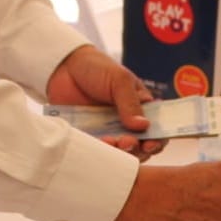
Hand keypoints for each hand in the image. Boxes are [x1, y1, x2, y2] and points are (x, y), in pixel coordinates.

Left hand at [46, 44, 165, 158]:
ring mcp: (108, 132)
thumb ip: (131, 103)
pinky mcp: (90, 137)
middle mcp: (127, 124)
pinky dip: (102, 152)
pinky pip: (98, 151)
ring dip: (120, 153)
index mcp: (141, 108)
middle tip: (128, 142)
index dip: (157, 140)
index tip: (150, 144)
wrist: (63, 67)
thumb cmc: (97, 68)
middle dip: (137, 149)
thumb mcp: (119, 80)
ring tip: (113, 142)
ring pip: (120, 153)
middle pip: (140, 147)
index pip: (156, 130)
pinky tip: (100, 143)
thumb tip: (144, 126)